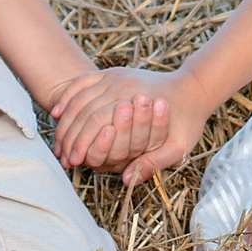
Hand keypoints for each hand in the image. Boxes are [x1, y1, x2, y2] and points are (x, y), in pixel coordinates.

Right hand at [51, 67, 206, 182]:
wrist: (194, 89)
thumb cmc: (187, 122)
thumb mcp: (177, 147)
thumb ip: (152, 163)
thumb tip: (126, 178)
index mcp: (134, 101)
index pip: (96, 123)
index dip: (82, 144)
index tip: (72, 161)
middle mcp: (121, 85)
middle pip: (83, 111)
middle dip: (69, 135)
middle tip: (61, 155)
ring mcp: (115, 76)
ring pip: (79, 97)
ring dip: (64, 120)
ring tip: (58, 141)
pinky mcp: (113, 72)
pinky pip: (83, 82)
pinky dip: (67, 96)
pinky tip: (57, 111)